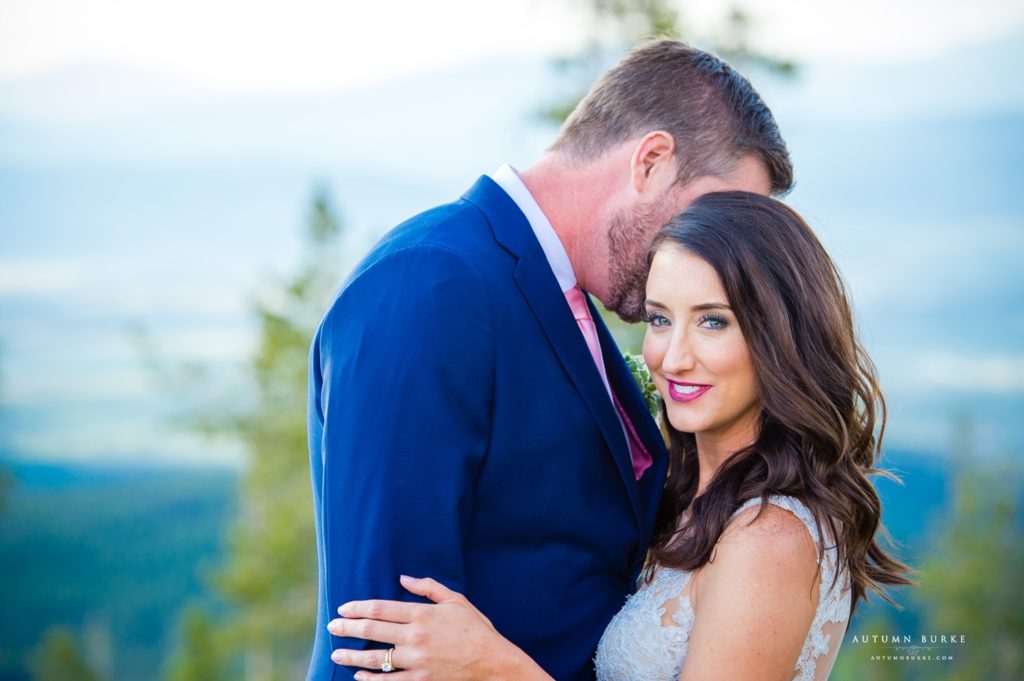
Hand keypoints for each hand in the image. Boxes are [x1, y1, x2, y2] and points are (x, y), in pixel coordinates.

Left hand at [328, 575, 550, 680]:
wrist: (493, 663)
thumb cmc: (476, 629)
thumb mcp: (456, 601)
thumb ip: (428, 588)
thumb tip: (403, 578)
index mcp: (423, 614)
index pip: (381, 609)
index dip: (358, 607)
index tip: (343, 608)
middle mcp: (416, 636)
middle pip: (373, 630)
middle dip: (348, 627)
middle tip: (331, 626)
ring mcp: (417, 661)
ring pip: (376, 658)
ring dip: (352, 655)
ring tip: (336, 653)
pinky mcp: (421, 680)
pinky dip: (371, 679)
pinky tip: (358, 675)